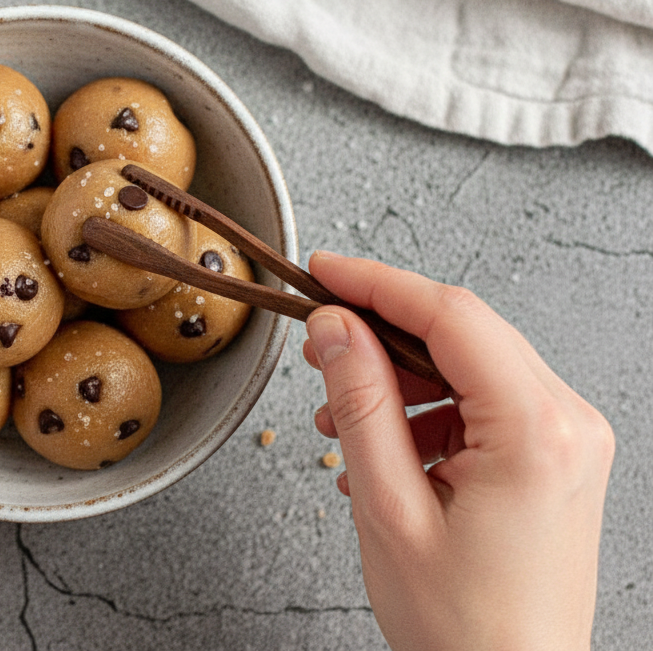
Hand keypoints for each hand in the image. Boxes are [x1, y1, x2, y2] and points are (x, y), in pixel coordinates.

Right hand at [302, 251, 612, 650]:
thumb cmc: (462, 623)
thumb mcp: (388, 507)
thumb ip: (360, 404)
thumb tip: (336, 329)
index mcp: (536, 431)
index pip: (451, 317)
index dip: (377, 284)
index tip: (324, 273)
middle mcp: (568, 423)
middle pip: (464, 334)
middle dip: (382, 330)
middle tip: (319, 341)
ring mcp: (570, 440)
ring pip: (471, 366)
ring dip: (400, 377)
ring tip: (340, 417)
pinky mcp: (557, 459)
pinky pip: (485, 403)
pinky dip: (428, 411)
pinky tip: (382, 449)